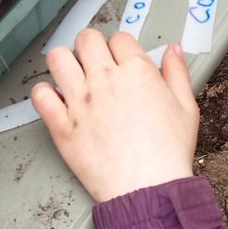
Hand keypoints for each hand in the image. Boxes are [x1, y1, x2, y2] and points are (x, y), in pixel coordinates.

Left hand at [31, 30, 198, 202]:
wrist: (148, 189)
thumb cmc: (168, 155)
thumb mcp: (187, 109)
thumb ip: (177, 73)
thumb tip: (173, 51)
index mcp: (137, 72)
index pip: (120, 38)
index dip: (121, 48)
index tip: (121, 60)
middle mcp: (105, 81)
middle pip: (86, 39)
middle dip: (91, 47)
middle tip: (94, 63)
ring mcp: (80, 102)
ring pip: (58, 58)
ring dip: (64, 62)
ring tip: (72, 76)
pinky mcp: (62, 125)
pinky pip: (40, 95)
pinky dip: (44, 94)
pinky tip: (56, 100)